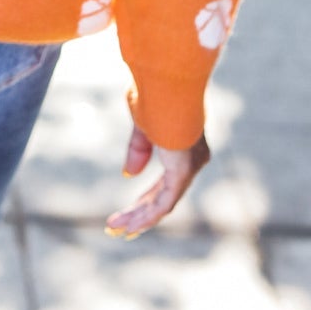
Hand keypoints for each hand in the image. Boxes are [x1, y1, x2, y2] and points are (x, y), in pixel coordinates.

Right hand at [105, 92, 209, 238]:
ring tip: (117, 229)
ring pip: (163, 204)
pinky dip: (146, 216)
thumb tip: (129, 175)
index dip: (146, 197)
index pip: (166, 182)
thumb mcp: (142, 124)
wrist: (167, 80)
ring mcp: (190, 167)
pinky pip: (165, 203)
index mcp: (187, 148)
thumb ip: (139, 149)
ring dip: (138, 218)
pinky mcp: (182, 171)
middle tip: (119, 226)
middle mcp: (194, 161)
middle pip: (164, 196)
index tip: (129, 209)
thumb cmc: (156, 92)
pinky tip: (128, 224)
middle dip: (140, 212)